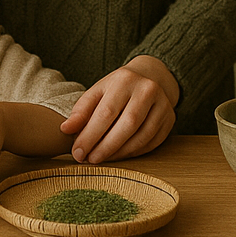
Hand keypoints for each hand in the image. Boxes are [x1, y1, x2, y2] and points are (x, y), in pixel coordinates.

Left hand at [59, 56, 176, 163]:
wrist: (150, 76)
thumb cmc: (118, 87)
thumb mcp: (98, 91)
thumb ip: (81, 110)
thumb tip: (65, 129)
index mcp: (125, 79)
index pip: (106, 112)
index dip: (91, 135)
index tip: (77, 152)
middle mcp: (147, 90)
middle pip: (127, 125)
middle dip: (105, 147)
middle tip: (90, 160)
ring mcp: (163, 105)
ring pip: (141, 137)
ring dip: (119, 153)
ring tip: (102, 158)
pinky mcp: (170, 119)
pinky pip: (152, 143)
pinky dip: (133, 153)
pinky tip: (119, 155)